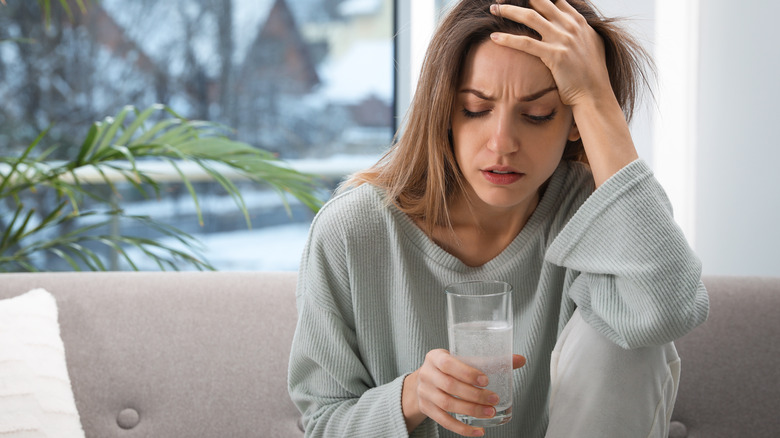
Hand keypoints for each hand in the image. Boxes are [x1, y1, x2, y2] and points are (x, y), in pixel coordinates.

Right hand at [402, 349, 525, 435]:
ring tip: (490, 413)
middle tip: (494, 399)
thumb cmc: (449, 367)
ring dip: (471, 410)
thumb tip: (521, 359)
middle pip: (449, 386)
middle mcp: (427, 374)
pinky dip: (462, 429)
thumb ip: (490, 360)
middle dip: (474, 395)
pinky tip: (479, 431)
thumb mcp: (462, 358)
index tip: (486, 380)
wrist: (424, 380)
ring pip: (447, 404)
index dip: (467, 373)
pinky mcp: (427, 409)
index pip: (448, 364)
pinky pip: (444, 421)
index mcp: (435, 357)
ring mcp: (425, 393)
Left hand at [489, 0, 613, 108]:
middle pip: (540, 1)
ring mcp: (563, 40)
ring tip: (494, 9)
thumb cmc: (591, 73)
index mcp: (578, 21)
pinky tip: (494, 37)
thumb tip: (573, 25)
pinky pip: (526, 43)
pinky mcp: (555, 55)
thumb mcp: (591, 44)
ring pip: (530, 17)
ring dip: (509, 10)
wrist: (594, 94)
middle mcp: (571, 26)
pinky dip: (508, 39)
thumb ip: (579, 31)